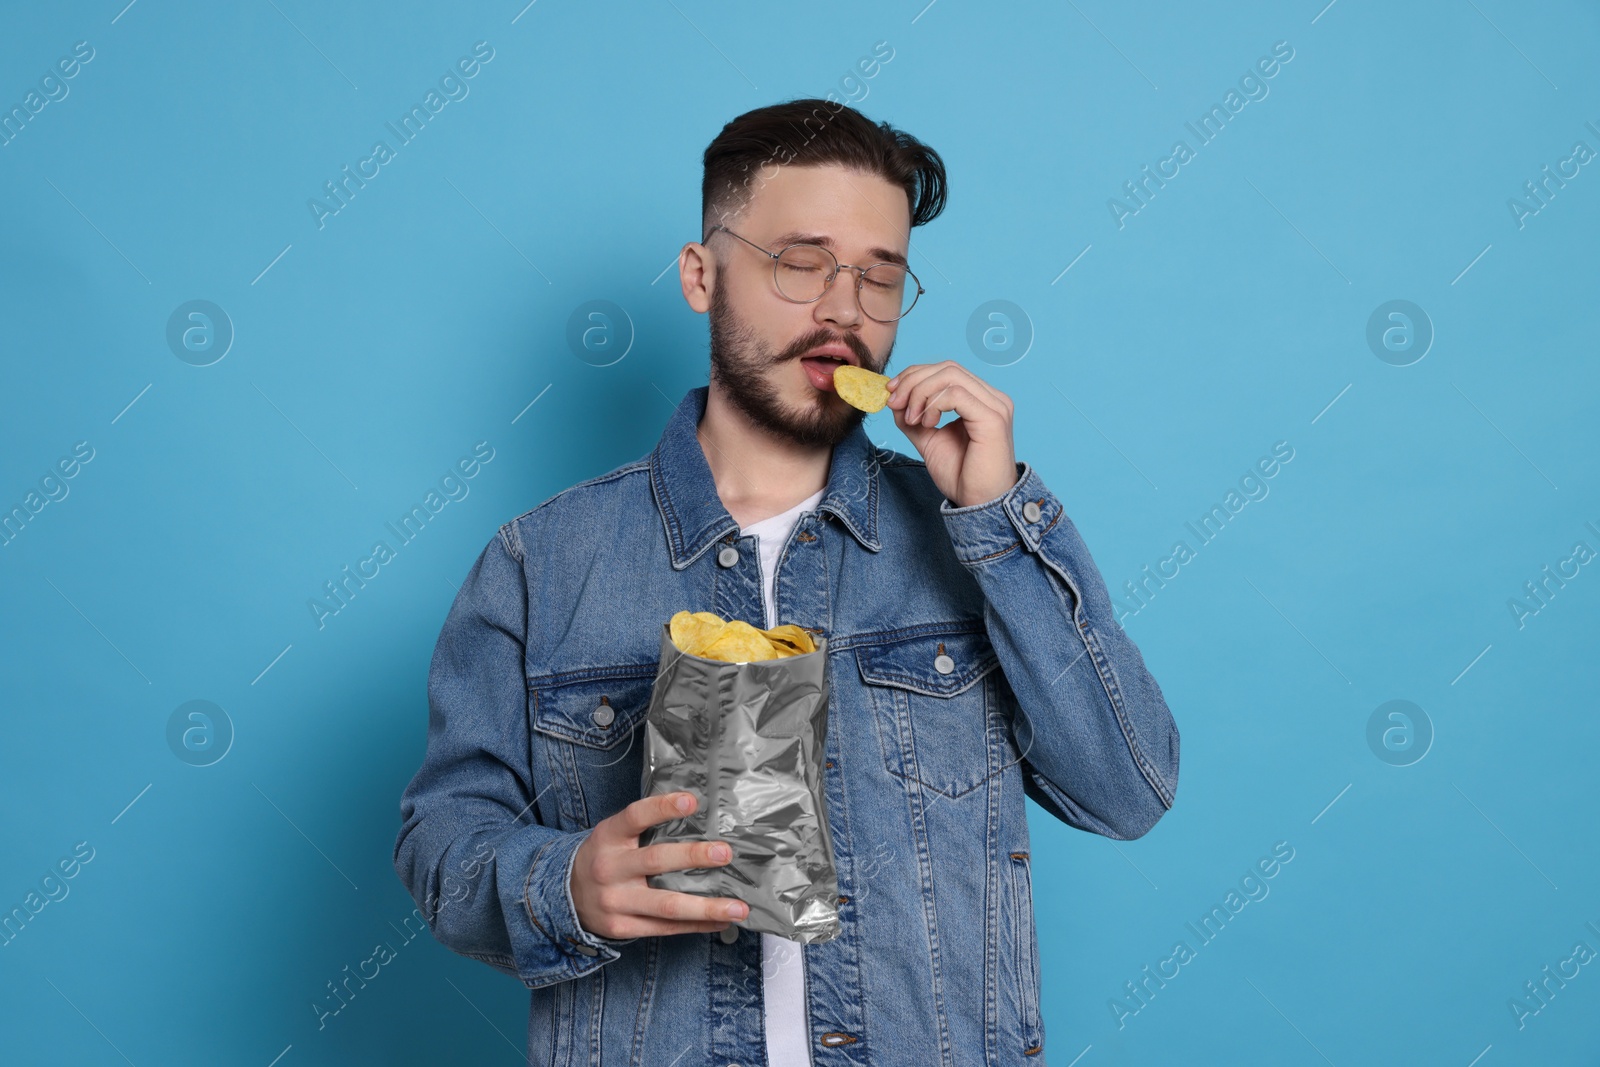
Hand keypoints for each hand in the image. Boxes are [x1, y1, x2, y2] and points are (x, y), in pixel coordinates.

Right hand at [570, 791, 747, 938]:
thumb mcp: (613, 834)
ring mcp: (616, 902)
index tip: (692, 801)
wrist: (565, 896)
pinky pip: (666, 928)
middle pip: (656, 861)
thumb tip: (697, 813)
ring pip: (667, 905)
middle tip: (725, 853)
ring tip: (738, 907)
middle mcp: (610, 868)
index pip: (636, 816)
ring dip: (707, 907)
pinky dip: (696, 925)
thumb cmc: (604, 857)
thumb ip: (645, 826)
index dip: (663, 807)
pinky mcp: (623, 928)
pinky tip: (720, 922)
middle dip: (693, 857)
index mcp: (609, 837)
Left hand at [885, 360, 1018, 507]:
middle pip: (947, 367)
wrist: (979, 503)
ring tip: (912, 419)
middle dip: (913, 381)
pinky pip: (955, 394)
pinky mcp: (993, 418)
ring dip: (920, 393)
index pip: (946, 370)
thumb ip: (914, 418)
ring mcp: (995, 405)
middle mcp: (992, 397)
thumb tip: (894, 399)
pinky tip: (927, 424)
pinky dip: (933, 404)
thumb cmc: (962, 476)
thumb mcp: (929, 440)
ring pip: (950, 375)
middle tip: (894, 403)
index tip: (891, 393)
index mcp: (980, 399)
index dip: (915, 375)